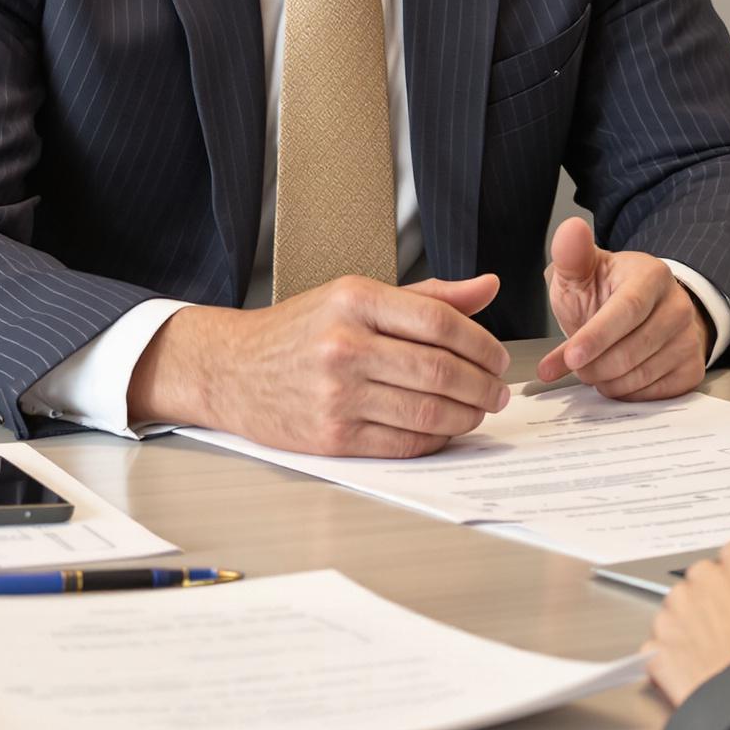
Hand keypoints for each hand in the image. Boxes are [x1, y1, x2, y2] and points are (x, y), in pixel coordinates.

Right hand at [129, 274, 510, 457]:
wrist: (231, 369)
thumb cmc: (299, 330)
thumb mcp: (357, 295)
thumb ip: (427, 296)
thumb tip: (488, 286)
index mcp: (356, 300)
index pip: (439, 321)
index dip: (481, 343)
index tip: (498, 357)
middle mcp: (345, 345)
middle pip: (438, 370)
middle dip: (482, 385)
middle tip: (498, 391)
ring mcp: (337, 394)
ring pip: (425, 411)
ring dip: (465, 416)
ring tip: (478, 411)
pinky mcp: (331, 436)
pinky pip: (401, 443)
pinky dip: (434, 440)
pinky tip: (445, 430)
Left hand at [532, 220, 711, 397]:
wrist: (638, 314)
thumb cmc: (604, 293)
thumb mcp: (582, 273)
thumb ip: (571, 255)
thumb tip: (571, 227)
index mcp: (652, 275)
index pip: (626, 310)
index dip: (596, 336)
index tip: (570, 356)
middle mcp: (678, 305)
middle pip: (632, 349)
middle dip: (593, 366)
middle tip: (574, 365)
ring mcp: (690, 338)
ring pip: (641, 375)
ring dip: (605, 380)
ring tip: (593, 367)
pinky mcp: (692, 368)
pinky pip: (654, 394)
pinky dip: (626, 392)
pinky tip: (616, 376)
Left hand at [645, 539, 729, 706]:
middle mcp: (704, 580)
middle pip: (704, 581)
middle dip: (716, 601)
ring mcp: (677, 615)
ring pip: (677, 613)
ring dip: (690, 629)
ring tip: (718, 657)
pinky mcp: (659, 651)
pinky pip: (657, 649)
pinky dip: (669, 661)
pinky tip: (695, 675)